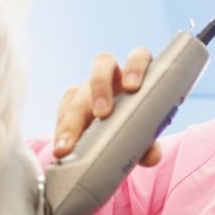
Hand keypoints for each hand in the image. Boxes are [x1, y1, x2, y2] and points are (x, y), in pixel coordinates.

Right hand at [52, 47, 161, 165]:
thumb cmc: (137, 128)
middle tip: (102, 114)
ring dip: (72, 118)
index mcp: (136, 77)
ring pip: (77, 90)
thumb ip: (150, 146)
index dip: (136, 67)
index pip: (138, 58)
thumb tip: (152, 156)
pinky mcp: (71, 102)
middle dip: (100, 88)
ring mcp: (88, 88)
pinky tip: (61, 146)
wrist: (118, 135)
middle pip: (102, 65)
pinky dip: (62, 130)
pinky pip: (63, 110)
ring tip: (68, 146)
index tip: (133, 87)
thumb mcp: (145, 137)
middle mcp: (112, 77)